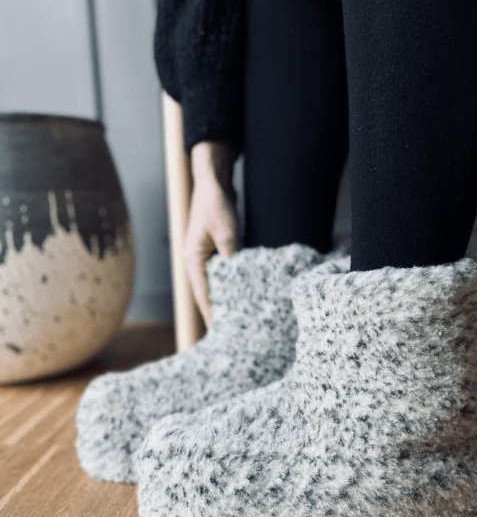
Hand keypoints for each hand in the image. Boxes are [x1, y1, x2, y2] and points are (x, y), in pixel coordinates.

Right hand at [185, 141, 238, 326]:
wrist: (214, 181)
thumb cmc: (215, 204)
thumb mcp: (226, 232)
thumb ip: (232, 258)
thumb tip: (241, 281)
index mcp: (193, 260)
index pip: (204, 295)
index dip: (213, 316)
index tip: (221, 335)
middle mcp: (197, 262)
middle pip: (209, 294)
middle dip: (220, 312)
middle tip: (235, 332)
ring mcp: (206, 257)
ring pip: (218, 284)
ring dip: (227, 299)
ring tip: (240, 319)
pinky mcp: (217, 251)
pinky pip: (225, 274)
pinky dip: (233, 284)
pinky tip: (244, 293)